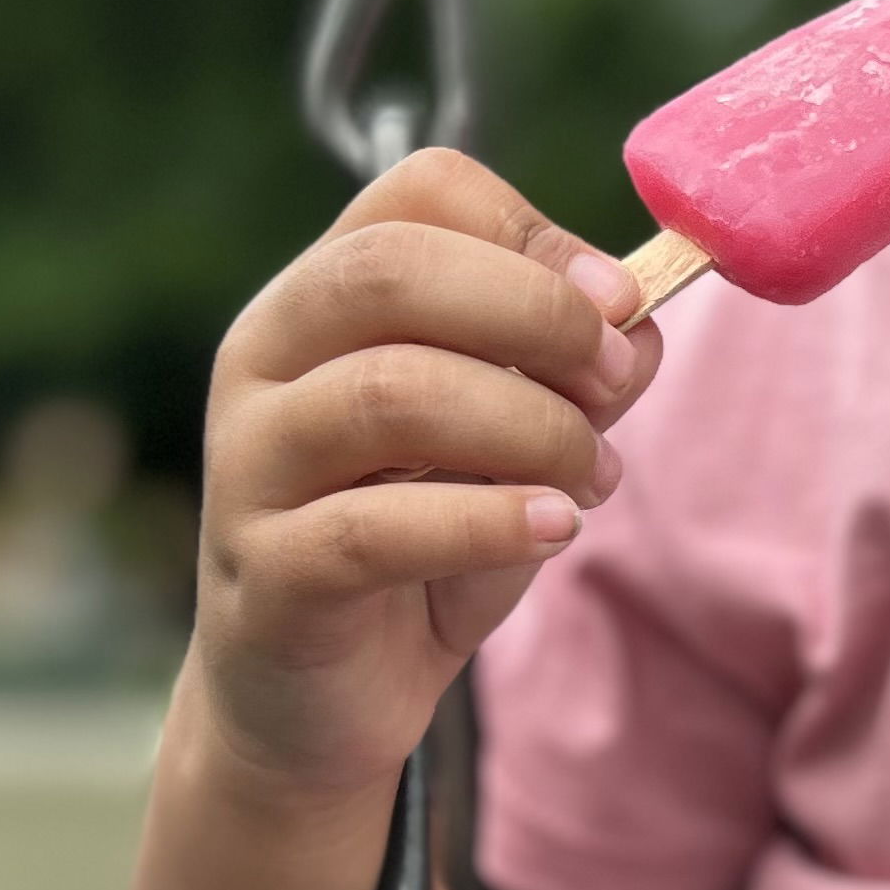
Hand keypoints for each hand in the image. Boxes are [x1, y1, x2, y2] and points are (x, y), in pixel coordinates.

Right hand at [194, 148, 659, 800]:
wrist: (320, 697)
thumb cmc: (423, 542)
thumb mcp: (515, 444)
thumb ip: (573, 377)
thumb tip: (639, 330)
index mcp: (323, 297)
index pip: (417, 192)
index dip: (534, 232)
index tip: (618, 302)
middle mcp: (265, 359)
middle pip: (391, 271)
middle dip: (537, 314)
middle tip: (616, 379)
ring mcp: (250, 465)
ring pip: (390, 393)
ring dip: (531, 428)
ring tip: (594, 477)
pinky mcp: (267, 574)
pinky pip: (374, 527)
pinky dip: (487, 520)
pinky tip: (553, 527)